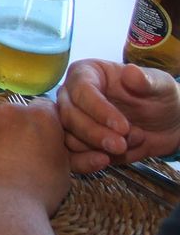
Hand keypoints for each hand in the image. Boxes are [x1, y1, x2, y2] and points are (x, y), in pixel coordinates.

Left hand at [0, 101, 70, 217]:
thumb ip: (55, 143)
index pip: (42, 109)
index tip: (34, 141)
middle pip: (11, 114)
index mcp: (40, 116)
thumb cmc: (38, 193)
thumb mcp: (63, 167)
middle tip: (12, 156)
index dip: (38, 126)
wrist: (2, 208)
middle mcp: (10, 109)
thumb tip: (52, 138)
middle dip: (12, 130)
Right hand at [56, 59, 179, 172]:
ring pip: (68, 136)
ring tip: (126, 147)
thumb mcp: (160, 85)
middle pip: (68, 115)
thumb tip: (131, 72)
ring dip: (96, 147)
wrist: (168, 123)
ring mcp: (73, 120)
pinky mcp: (79, 142)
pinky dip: (85, 162)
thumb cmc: (160, 97)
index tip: (122, 126)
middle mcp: (73, 95)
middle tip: (120, 145)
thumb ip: (147, 80)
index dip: (98, 109)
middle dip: (94, 133)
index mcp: (87, 73)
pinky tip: (105, 161)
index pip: (81, 89)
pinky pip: (71, 155)